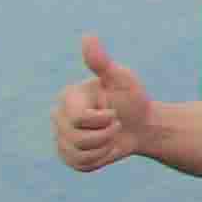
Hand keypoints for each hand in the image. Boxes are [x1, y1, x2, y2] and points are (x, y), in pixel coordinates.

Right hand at [51, 34, 160, 173]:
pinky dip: (100, 159)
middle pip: (78, 139)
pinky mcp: (68, 156)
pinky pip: (81, 165)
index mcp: (67, 98)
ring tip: (110, 135)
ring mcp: (61, 137)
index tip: (115, 111)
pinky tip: (105, 147)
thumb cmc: (133, 99)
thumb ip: (102, 62)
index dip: (104, 120)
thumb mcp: (121, 79)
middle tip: (115, 123)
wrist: (142, 125)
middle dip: (106, 134)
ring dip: (104, 147)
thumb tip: (88, 36)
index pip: (79, 119)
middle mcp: (58, 117)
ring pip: (79, 153)